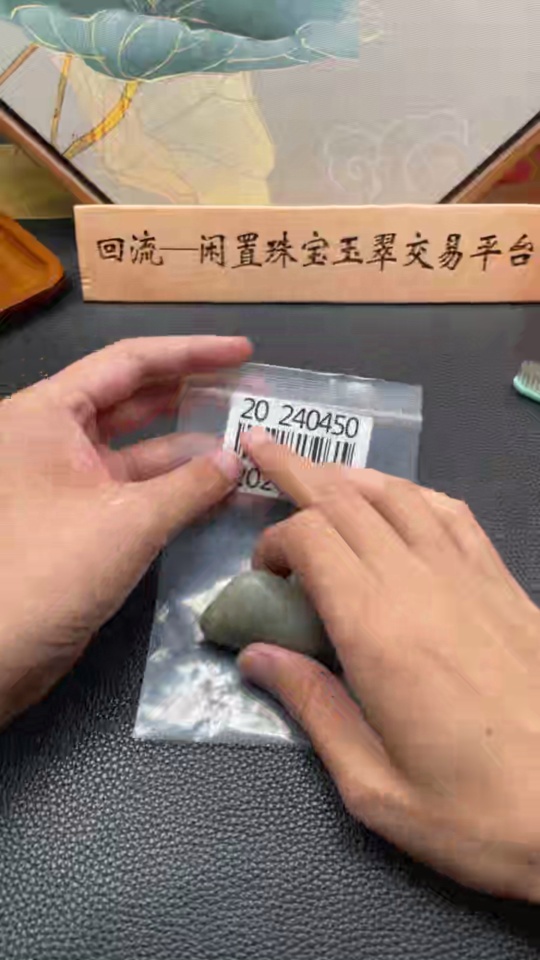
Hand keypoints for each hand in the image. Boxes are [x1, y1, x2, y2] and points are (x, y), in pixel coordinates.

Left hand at [0, 336, 249, 724]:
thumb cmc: (50, 571)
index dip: (190, 352)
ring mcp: (65, 480)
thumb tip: (236, 458)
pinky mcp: (78, 520)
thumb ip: (190, 485)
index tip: (242, 351)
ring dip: (190, 451)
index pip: (127, 362)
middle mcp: (53, 437)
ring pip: (138, 451)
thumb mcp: (129, 521)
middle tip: (250, 392)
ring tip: (248, 445)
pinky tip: (221, 490)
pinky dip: (175, 489)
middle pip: (133, 400)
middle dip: (192, 397)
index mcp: (47, 414)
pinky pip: (134, 490)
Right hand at [239, 430, 539, 900]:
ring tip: (320, 471)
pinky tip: (398, 502)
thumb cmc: (475, 814)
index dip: (274, 540)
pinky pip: (452, 514)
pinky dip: (413, 494)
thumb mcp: (374, 786)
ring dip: (351, 475)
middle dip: (296, 470)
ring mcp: (469, 576)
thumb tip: (254, 655)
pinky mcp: (505, 584)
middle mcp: (420, 583)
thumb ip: (312, 707)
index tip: (263, 576)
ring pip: (399, 495)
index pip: (312, 539)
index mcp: (377, 630)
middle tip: (259, 445)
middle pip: (347, 500)